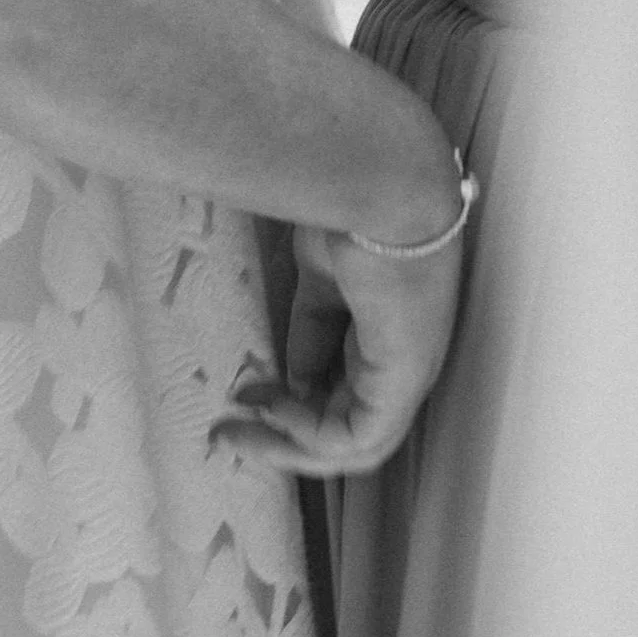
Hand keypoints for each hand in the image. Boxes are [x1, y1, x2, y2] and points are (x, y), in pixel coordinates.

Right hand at [211, 217, 461, 479]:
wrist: (380, 189)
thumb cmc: (354, 214)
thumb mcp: (322, 279)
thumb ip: (311, 332)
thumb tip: (292, 382)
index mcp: (389, 335)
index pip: (345, 393)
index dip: (292, 403)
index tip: (244, 395)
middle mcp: (404, 364)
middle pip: (345, 428)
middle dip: (283, 438)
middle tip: (230, 434)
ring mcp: (407, 376)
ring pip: (354, 447)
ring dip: (291, 447)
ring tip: (239, 436)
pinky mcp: (402, 384)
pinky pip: (358, 438)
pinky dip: (310, 439)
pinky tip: (272, 414)